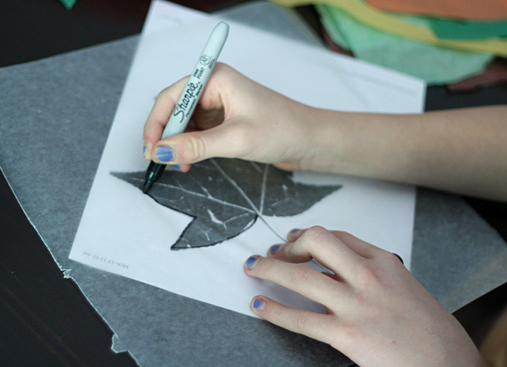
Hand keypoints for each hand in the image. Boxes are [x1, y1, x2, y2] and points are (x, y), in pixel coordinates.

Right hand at [143, 63, 332, 171]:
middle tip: (160, 161)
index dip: (157, 123)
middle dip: (166, 136)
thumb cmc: (283, 130)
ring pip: (185, 124)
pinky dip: (190, 147)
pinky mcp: (226, 121)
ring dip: (178, 144)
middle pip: (176, 110)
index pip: (172, 97)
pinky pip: (198, 132)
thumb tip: (160, 152)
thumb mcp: (235, 140)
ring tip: (180, 165)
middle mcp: (215, 88)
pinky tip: (190, 162)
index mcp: (216, 79)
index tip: (150, 148)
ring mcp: (220, 105)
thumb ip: (195, 146)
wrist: (312, 141)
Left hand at [244, 227, 483, 366]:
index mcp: (385, 262)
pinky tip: (260, 305)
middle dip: (288, 245)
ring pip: (300, 277)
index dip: (309, 235)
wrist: (452, 365)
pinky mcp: (346, 334)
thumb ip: (373, 275)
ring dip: (270, 269)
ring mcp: (355, 304)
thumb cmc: (433, 332)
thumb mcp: (406, 288)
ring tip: (254, 269)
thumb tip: (336, 272)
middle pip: (316, 242)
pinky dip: (274, 311)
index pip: (338, 236)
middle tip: (274, 253)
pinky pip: (300, 319)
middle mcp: (368, 276)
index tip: (295, 238)